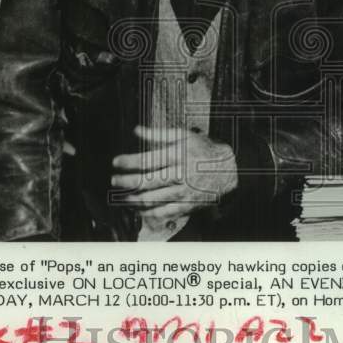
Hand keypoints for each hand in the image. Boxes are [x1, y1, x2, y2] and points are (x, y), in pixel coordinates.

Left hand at [110, 126, 238, 221]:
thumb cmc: (203, 149)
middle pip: (147, 181)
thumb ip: (158, 134)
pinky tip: (138, 209)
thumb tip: (136, 130)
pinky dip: (148, 212)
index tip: (116, 162)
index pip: (148, 159)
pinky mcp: (187, 205)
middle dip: (127, 181)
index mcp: (178, 154)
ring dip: (134, 199)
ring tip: (122, 197)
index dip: (129, 161)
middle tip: (114, 180)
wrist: (229, 169)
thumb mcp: (183, 136)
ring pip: (153, 199)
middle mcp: (180, 174)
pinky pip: (164, 212)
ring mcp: (184, 191)